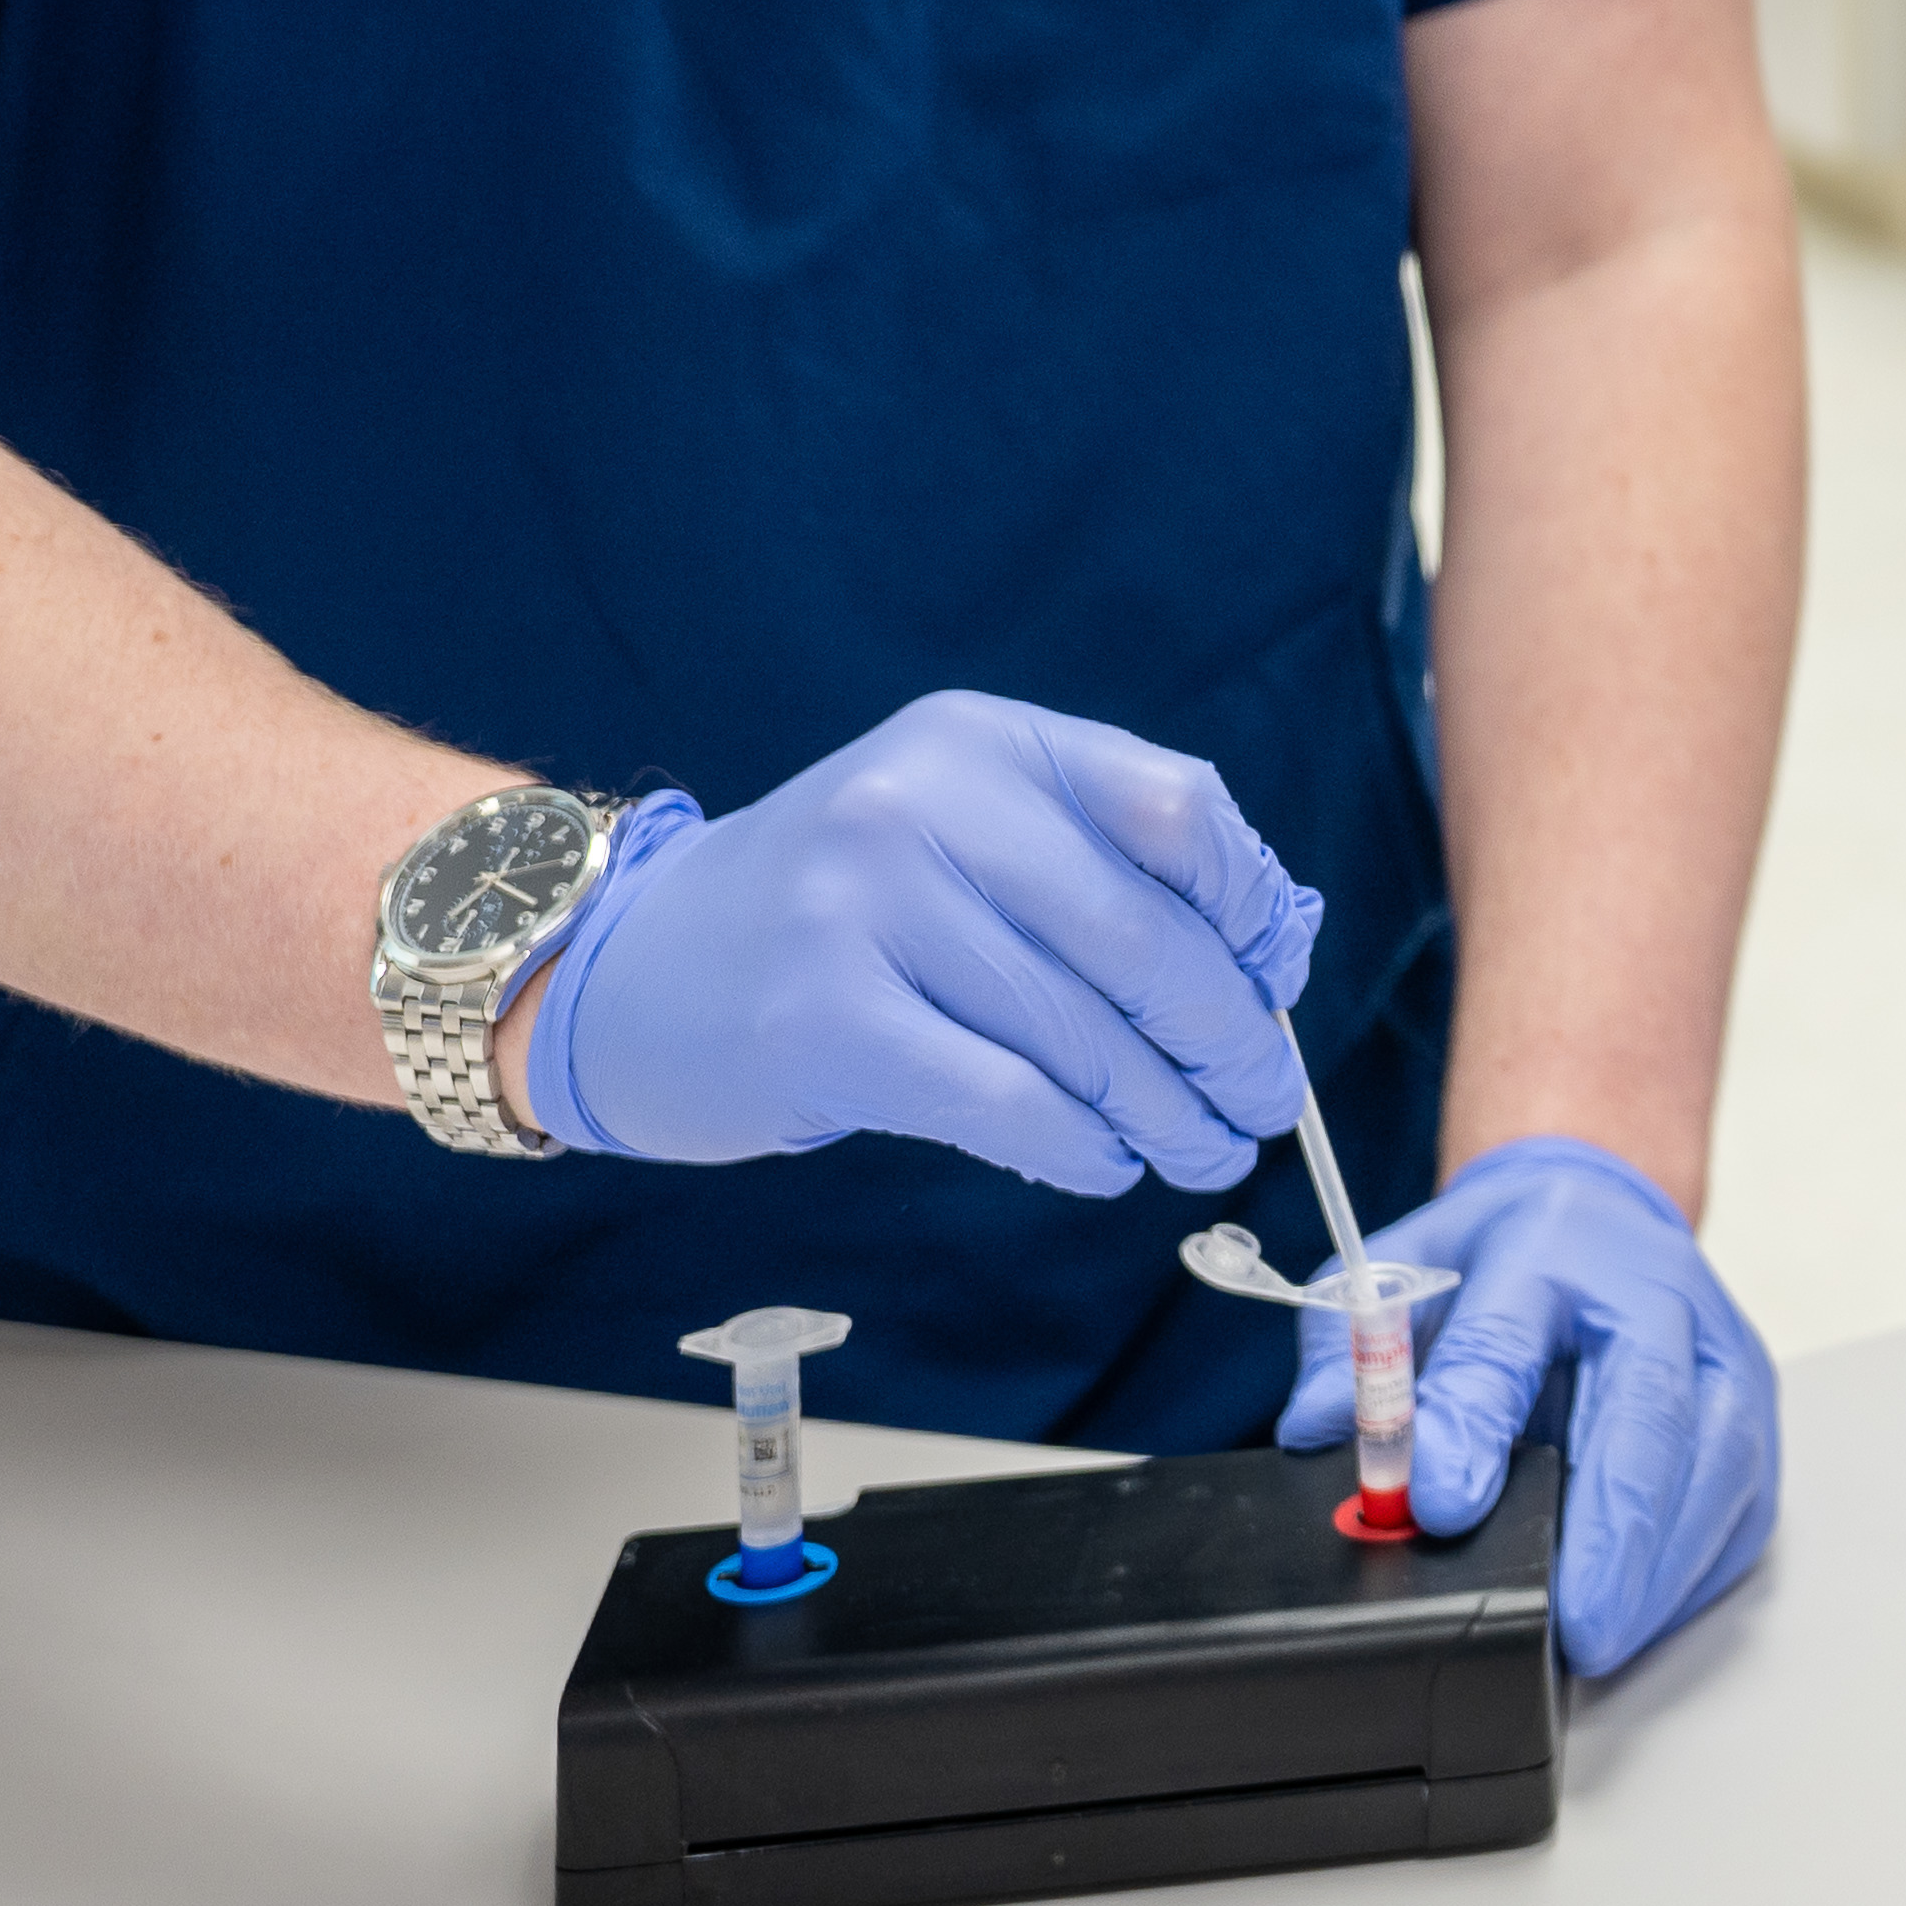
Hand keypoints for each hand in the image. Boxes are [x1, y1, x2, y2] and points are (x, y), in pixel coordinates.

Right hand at [510, 698, 1312, 1196]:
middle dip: (1229, 1039)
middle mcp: (920, 801)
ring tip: (1204, 1150)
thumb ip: (1102, 870)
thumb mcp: (963, 838)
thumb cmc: (839, 917)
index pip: (1177, 808)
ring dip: (1169, 1113)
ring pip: (1082, 1034)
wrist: (632, 969)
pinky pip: (1007, 1104)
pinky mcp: (823, 1022)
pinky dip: (1081, 1148)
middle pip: (1143, 935)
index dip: (1247, 910)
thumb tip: (1273, 962)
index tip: (1271, 985)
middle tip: (1265, 1104)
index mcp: (981, 741)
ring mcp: (862, 907)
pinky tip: (1106, 1164)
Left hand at [1283, 1134, 1776, 1680]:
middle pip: (1647, 1413)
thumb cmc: (1506, 1258)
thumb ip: (1352, 1343)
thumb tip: (1319, 1428)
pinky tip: (1642, 1610)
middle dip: (1611, 1530)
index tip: (1436, 1504)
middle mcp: (1654, 1294)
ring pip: (1715, 1464)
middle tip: (1573, 1623)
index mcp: (1550, 1246)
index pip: (1508, 1343)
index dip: (1472, 1424)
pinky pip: (1737, 1504)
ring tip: (1601, 1637)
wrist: (1601, 1217)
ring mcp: (1719, 1352)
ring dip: (1659, 1566)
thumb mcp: (1405, 1270)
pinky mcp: (1753, 1411)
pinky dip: (1690, 1571)